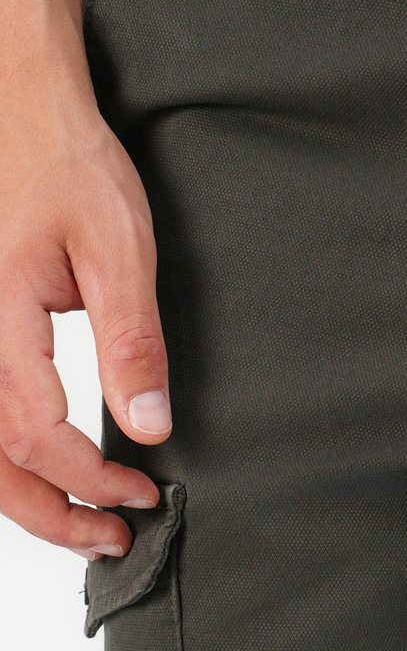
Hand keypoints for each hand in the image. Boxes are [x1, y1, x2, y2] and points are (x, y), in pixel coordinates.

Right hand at [0, 91, 171, 559]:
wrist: (22, 111)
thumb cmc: (67, 166)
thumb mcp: (118, 247)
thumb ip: (131, 338)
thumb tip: (148, 422)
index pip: (36, 435)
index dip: (90, 478)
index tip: (141, 492)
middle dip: (51, 513)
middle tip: (110, 540)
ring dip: (26, 496)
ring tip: (83, 521)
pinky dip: (9, 455)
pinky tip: (48, 467)